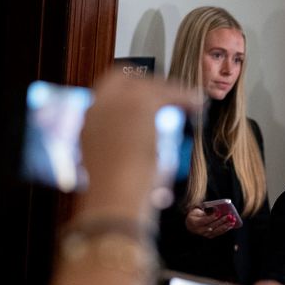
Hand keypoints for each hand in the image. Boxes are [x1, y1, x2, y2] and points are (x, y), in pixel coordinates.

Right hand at [79, 70, 201, 221]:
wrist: (112, 203)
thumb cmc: (115, 198)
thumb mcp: (114, 170)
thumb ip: (124, 153)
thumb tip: (147, 154)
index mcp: (87, 124)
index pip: (106, 92)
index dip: (130, 91)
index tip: (149, 98)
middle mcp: (97, 108)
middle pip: (126, 81)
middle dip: (151, 87)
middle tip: (172, 97)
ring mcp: (116, 103)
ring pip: (148, 86)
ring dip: (171, 92)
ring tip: (192, 103)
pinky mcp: (140, 105)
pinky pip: (167, 93)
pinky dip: (185, 97)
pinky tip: (197, 105)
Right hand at [185, 206, 234, 238]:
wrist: (190, 225)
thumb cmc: (195, 216)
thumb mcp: (196, 212)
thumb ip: (205, 211)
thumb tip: (216, 210)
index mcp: (195, 222)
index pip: (205, 220)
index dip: (212, 217)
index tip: (219, 213)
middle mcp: (200, 230)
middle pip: (212, 226)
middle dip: (222, 221)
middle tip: (229, 216)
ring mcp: (205, 234)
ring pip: (216, 231)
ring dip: (225, 226)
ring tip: (232, 221)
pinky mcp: (210, 236)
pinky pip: (218, 233)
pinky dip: (225, 229)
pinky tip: (231, 225)